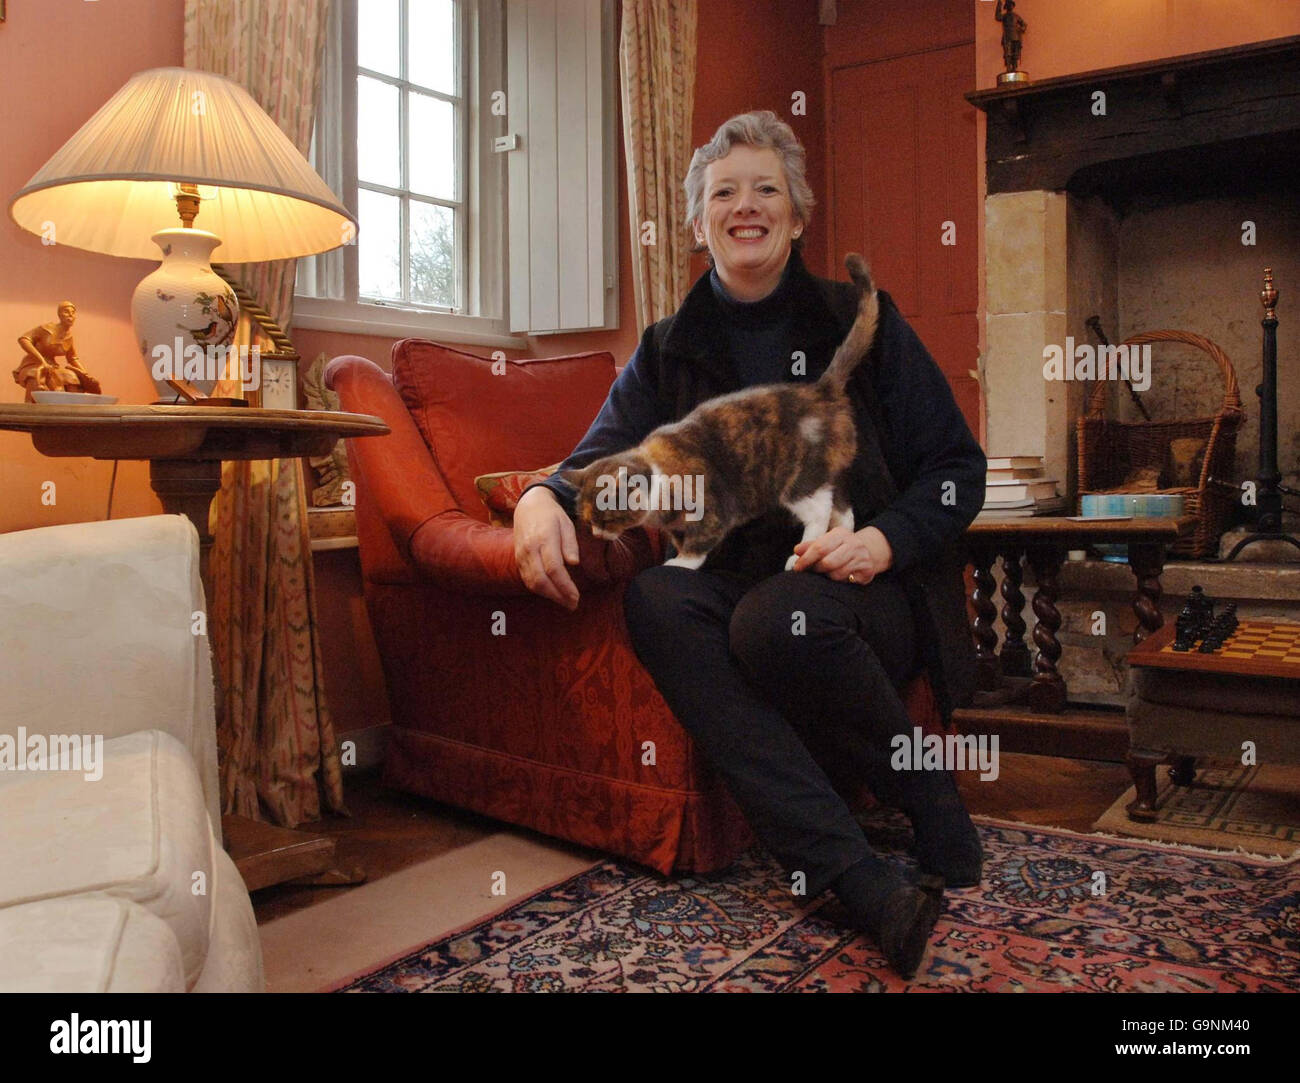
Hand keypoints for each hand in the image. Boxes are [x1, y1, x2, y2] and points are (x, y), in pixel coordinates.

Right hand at [513, 485, 580, 609]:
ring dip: (549, 596)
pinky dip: (539, 590)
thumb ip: (570, 543)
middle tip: (572, 604)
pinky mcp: (517, 559)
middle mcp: (530, 548)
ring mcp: (521, 555)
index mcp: (544, 538)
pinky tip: (552, 593)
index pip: (554, 568)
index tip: (577, 596)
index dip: (565, 585)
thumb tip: (574, 563)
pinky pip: (527, 579)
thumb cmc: (552, 515)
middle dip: (557, 596)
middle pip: (541, 579)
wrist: (528, 506)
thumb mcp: (566, 524)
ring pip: (532, 583)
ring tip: (565, 602)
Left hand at [791, 525, 892, 584]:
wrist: (868, 551)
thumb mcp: (827, 542)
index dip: (806, 559)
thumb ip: (811, 546)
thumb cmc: (841, 547)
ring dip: (828, 576)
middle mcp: (853, 544)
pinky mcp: (868, 570)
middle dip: (817, 569)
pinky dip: (841, 580)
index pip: (819, 547)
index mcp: (840, 534)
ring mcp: (862, 557)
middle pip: (827, 563)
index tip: (797, 567)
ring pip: (837, 574)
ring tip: (828, 572)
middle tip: (813, 570)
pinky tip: (842, 575)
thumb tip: (797, 550)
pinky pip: (847, 580)